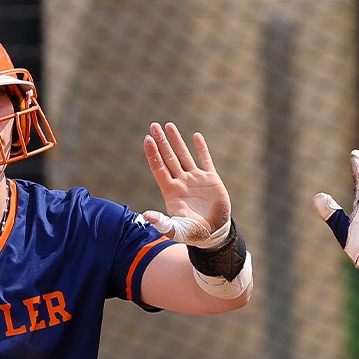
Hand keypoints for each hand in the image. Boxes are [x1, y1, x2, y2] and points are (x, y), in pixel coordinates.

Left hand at [139, 122, 231, 245]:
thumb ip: (161, 222)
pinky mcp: (210, 179)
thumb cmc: (193, 233)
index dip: (152, 154)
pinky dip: (201, 148)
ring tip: (168, 125)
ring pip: (183, 155)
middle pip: (168, 157)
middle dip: (161, 142)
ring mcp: (195, 179)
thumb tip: (145, 216)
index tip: (147, 139)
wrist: (214, 233)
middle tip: (153, 125)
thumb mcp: (175, 229)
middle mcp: (181, 182)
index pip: (159, 168)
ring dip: (176, 140)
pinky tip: (196, 136)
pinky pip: (205, 160)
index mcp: (171, 191)